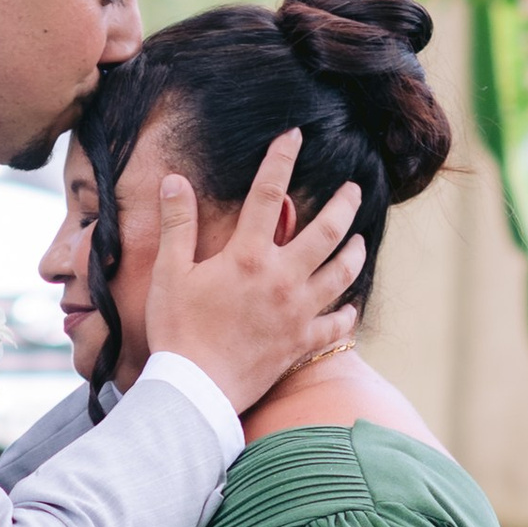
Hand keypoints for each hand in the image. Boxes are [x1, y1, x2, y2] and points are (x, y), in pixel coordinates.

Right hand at [145, 131, 364, 412]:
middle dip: (344, 204)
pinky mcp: (301, 342)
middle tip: (353, 189)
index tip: (294, 135)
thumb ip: (177, 225)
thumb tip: (174, 180)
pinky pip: (336, 324)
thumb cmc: (177, 331)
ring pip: (342, 273)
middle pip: (326, 231)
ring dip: (354, 252)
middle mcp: (282, 278)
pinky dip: (346, 313)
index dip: (281, 159)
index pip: (267, 194)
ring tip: (358, 240)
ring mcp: (298, 312)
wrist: (194, 391)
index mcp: (248, 256)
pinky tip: (350, 306)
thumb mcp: (169, 273)